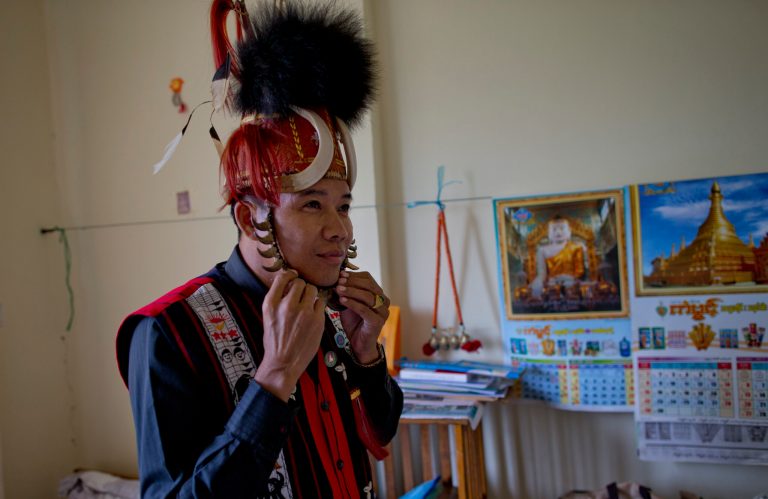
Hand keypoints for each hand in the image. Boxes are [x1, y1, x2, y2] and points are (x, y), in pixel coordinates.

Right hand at [255, 269, 325, 401]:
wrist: (283, 362)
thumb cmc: (275, 340)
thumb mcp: (268, 316)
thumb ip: (277, 299)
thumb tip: (288, 281)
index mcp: (271, 304)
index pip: (282, 277)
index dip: (289, 275)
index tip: (292, 277)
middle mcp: (287, 306)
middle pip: (300, 282)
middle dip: (301, 287)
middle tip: (300, 296)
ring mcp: (303, 313)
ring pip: (312, 289)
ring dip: (311, 294)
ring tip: (308, 303)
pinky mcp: (317, 320)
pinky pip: (321, 302)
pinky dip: (318, 305)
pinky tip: (314, 312)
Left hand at [335, 270, 389, 363]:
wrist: (358, 343)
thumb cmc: (353, 323)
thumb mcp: (348, 304)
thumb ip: (346, 292)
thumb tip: (337, 279)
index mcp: (378, 294)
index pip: (368, 279)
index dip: (354, 276)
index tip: (341, 275)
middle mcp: (384, 301)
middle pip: (369, 286)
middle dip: (352, 282)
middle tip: (338, 282)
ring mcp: (383, 312)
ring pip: (367, 296)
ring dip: (351, 291)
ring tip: (338, 290)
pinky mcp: (378, 322)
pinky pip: (365, 310)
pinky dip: (353, 304)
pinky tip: (342, 301)